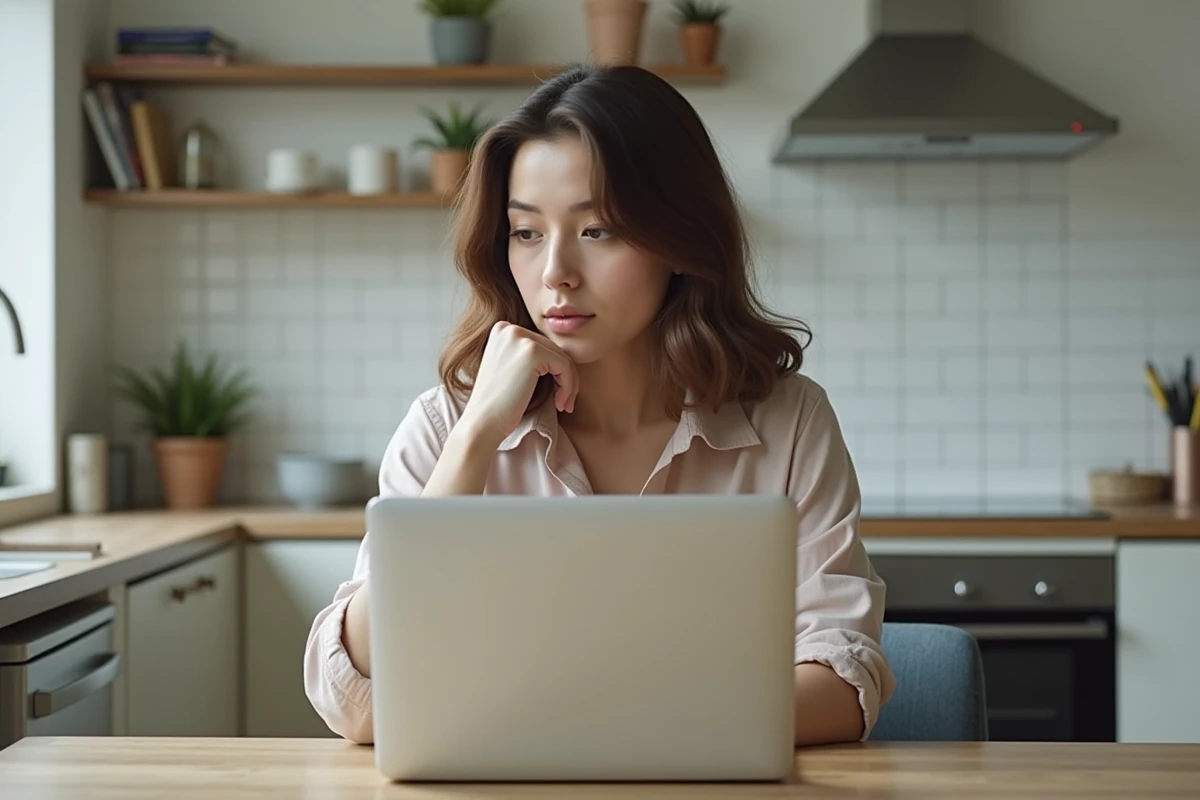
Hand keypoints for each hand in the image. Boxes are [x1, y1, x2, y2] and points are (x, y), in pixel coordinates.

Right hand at [458, 321, 578, 444]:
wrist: (482, 424)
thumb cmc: (500, 405)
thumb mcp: (514, 371)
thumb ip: (532, 358)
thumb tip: (566, 354)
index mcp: (503, 330)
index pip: (543, 346)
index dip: (555, 371)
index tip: (557, 395)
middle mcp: (509, 328)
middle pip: (554, 350)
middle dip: (565, 378)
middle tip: (564, 402)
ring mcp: (520, 338)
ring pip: (563, 358)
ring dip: (569, 384)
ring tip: (562, 405)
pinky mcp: (532, 352)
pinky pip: (565, 366)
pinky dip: (568, 387)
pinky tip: (559, 404)